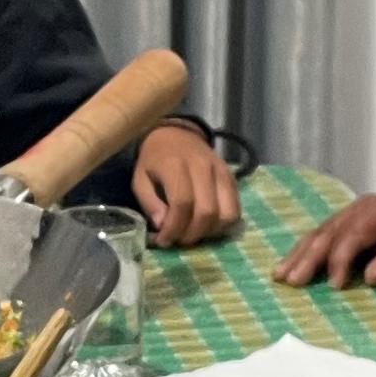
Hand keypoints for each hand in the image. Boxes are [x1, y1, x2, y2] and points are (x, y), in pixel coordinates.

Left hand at [133, 125, 240, 246]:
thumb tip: (163, 226)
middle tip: (178, 240)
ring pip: (226, 213)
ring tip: (193, 233)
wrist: (176, 135)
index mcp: (175, 165)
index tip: (164, 241)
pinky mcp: (231, 178)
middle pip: (206, 211)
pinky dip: (223, 225)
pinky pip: (236, 209)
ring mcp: (221, 172)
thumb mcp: (140, 179)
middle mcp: (202, 167)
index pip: (181, 204)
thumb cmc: (155, 161)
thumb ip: (149, 203)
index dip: (174, 228)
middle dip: (192, 234)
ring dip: (209, 232)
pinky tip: (207, 226)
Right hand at [278, 191, 375, 287]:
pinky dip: (305, 248)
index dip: (340, 262)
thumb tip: (370, 276)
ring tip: (279, 275)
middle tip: (291, 282)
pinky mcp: (348, 218)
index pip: (351, 238)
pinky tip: (291, 263)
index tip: (336, 287)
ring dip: (298, 254)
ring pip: (319, 232)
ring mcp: (352, 211)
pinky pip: (322, 232)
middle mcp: (361, 209)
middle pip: (328, 234)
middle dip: (307, 259)